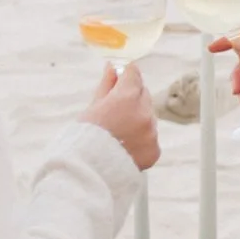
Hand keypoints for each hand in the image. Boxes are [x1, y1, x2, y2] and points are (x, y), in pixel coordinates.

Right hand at [83, 57, 159, 171]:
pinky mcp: (154, 150)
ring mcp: (151, 132)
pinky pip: (151, 137)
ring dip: (138, 118)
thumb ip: (107, 84)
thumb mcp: (93, 106)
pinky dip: (142, 138)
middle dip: (132, 97)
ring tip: (118, 132)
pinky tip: (126, 145)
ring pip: (148, 116)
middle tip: (116, 108)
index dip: (125, 74)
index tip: (120, 76)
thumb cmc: (85, 136)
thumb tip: (113, 67)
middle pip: (142, 94)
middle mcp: (143, 112)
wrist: (88, 171)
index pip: (133, 73)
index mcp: (127, 97)